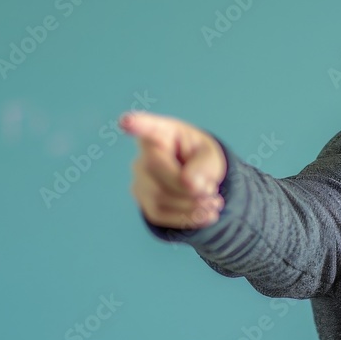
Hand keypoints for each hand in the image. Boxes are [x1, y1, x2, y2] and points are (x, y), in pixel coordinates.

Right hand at [120, 111, 226, 228]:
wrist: (196, 179)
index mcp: (162, 132)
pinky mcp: (143, 200)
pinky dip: (185, 218)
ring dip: (191, 206)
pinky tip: (205, 216)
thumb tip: (189, 184)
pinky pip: (158, 214)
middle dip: (188, 186)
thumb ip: (203, 165)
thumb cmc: (200, 158)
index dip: (136, 124)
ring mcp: (139, 178)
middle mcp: (144, 153)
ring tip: (214, 204)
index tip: (126, 122)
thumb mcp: (210, 156)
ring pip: (158, 197)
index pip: (147, 126)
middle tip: (213, 191)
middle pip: (156, 169)